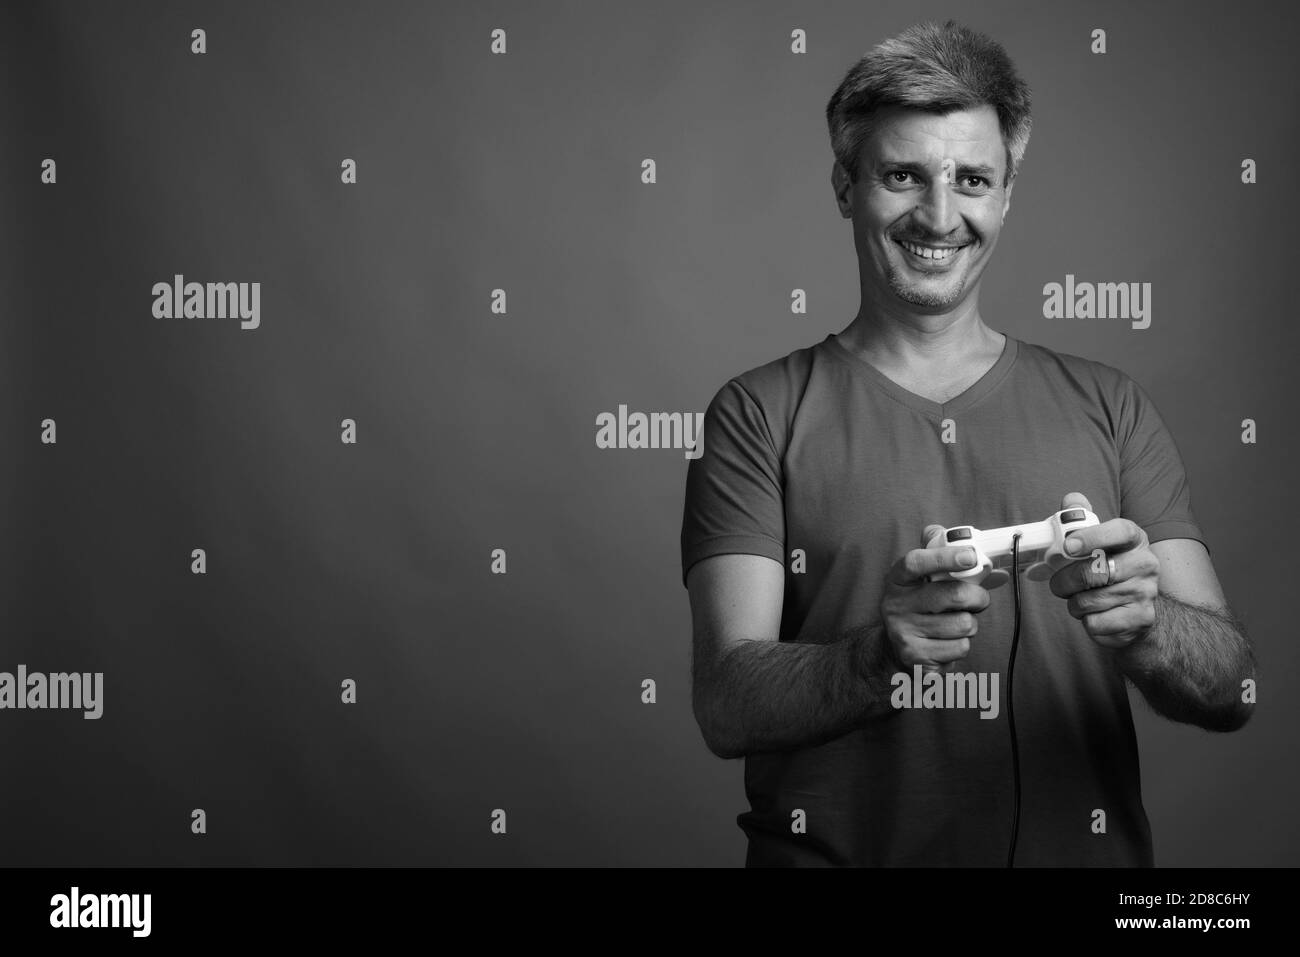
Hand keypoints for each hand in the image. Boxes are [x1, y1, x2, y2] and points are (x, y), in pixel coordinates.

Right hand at [880, 528, 991, 673]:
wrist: (893, 650)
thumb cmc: (915, 607)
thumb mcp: (914, 580)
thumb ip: (930, 553)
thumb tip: (938, 530)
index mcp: (897, 580)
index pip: (916, 562)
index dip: (945, 557)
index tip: (971, 556)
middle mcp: (896, 606)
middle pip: (954, 595)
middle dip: (978, 597)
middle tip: (978, 599)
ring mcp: (904, 634)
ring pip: (964, 624)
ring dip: (970, 624)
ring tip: (955, 623)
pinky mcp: (918, 660)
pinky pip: (960, 649)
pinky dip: (962, 645)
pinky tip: (947, 642)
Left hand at [1049, 492, 1160, 648]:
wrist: (1138, 610)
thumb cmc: (1111, 571)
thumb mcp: (1100, 542)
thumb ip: (1082, 519)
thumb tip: (1071, 500)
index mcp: (1135, 540)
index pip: (1120, 530)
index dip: (1093, 536)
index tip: (1068, 544)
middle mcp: (1146, 564)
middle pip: (1093, 572)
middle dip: (1065, 581)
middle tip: (1059, 584)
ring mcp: (1146, 593)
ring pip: (1089, 601)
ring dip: (1074, 603)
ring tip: (1081, 599)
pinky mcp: (1141, 620)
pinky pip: (1096, 623)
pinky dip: (1086, 622)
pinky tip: (1095, 615)